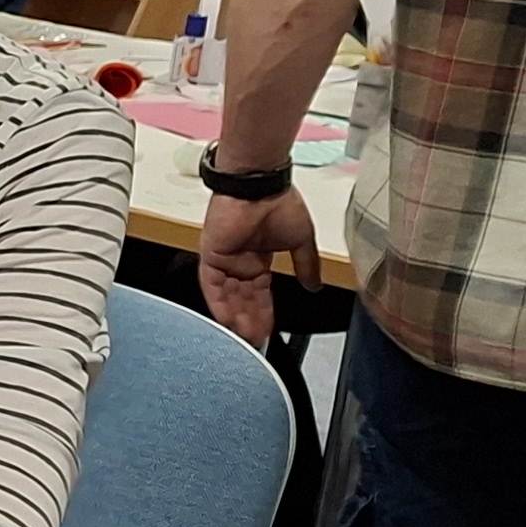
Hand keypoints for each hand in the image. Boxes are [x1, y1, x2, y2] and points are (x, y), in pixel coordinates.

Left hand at [198, 188, 321, 347]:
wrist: (262, 186)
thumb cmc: (281, 203)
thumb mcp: (301, 241)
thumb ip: (306, 266)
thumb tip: (314, 286)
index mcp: (258, 259)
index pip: (260, 294)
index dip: (265, 312)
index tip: (270, 331)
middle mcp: (239, 262)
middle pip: (243, 299)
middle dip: (251, 320)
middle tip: (257, 341)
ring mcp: (224, 259)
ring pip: (228, 296)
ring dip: (236, 317)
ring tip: (246, 337)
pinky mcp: (211, 255)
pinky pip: (211, 285)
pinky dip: (219, 303)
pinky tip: (228, 320)